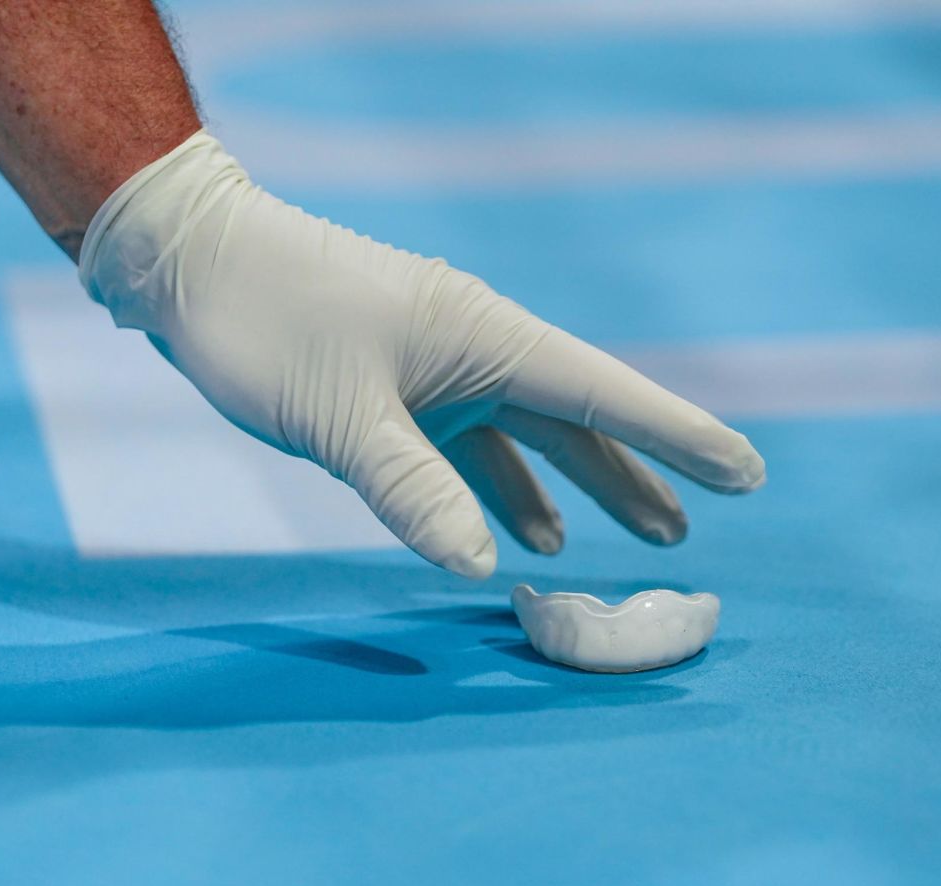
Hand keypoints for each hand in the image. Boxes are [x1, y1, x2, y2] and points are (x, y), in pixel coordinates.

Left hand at [80, 131, 765, 577]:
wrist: (193, 263)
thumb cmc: (267, 324)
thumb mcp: (341, 415)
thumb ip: (411, 491)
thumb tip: (477, 567)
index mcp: (485, 339)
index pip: (606, 394)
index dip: (680, 439)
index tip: (747, 474)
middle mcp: (477, 351)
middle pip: (581, 421)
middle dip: (641, 473)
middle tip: (696, 527)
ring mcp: (441, 370)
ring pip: (533, 438)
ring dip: (582, 489)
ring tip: (639, 537)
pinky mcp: (402, 388)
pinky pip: (475, 448)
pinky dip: (504, 490)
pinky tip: (523, 534)